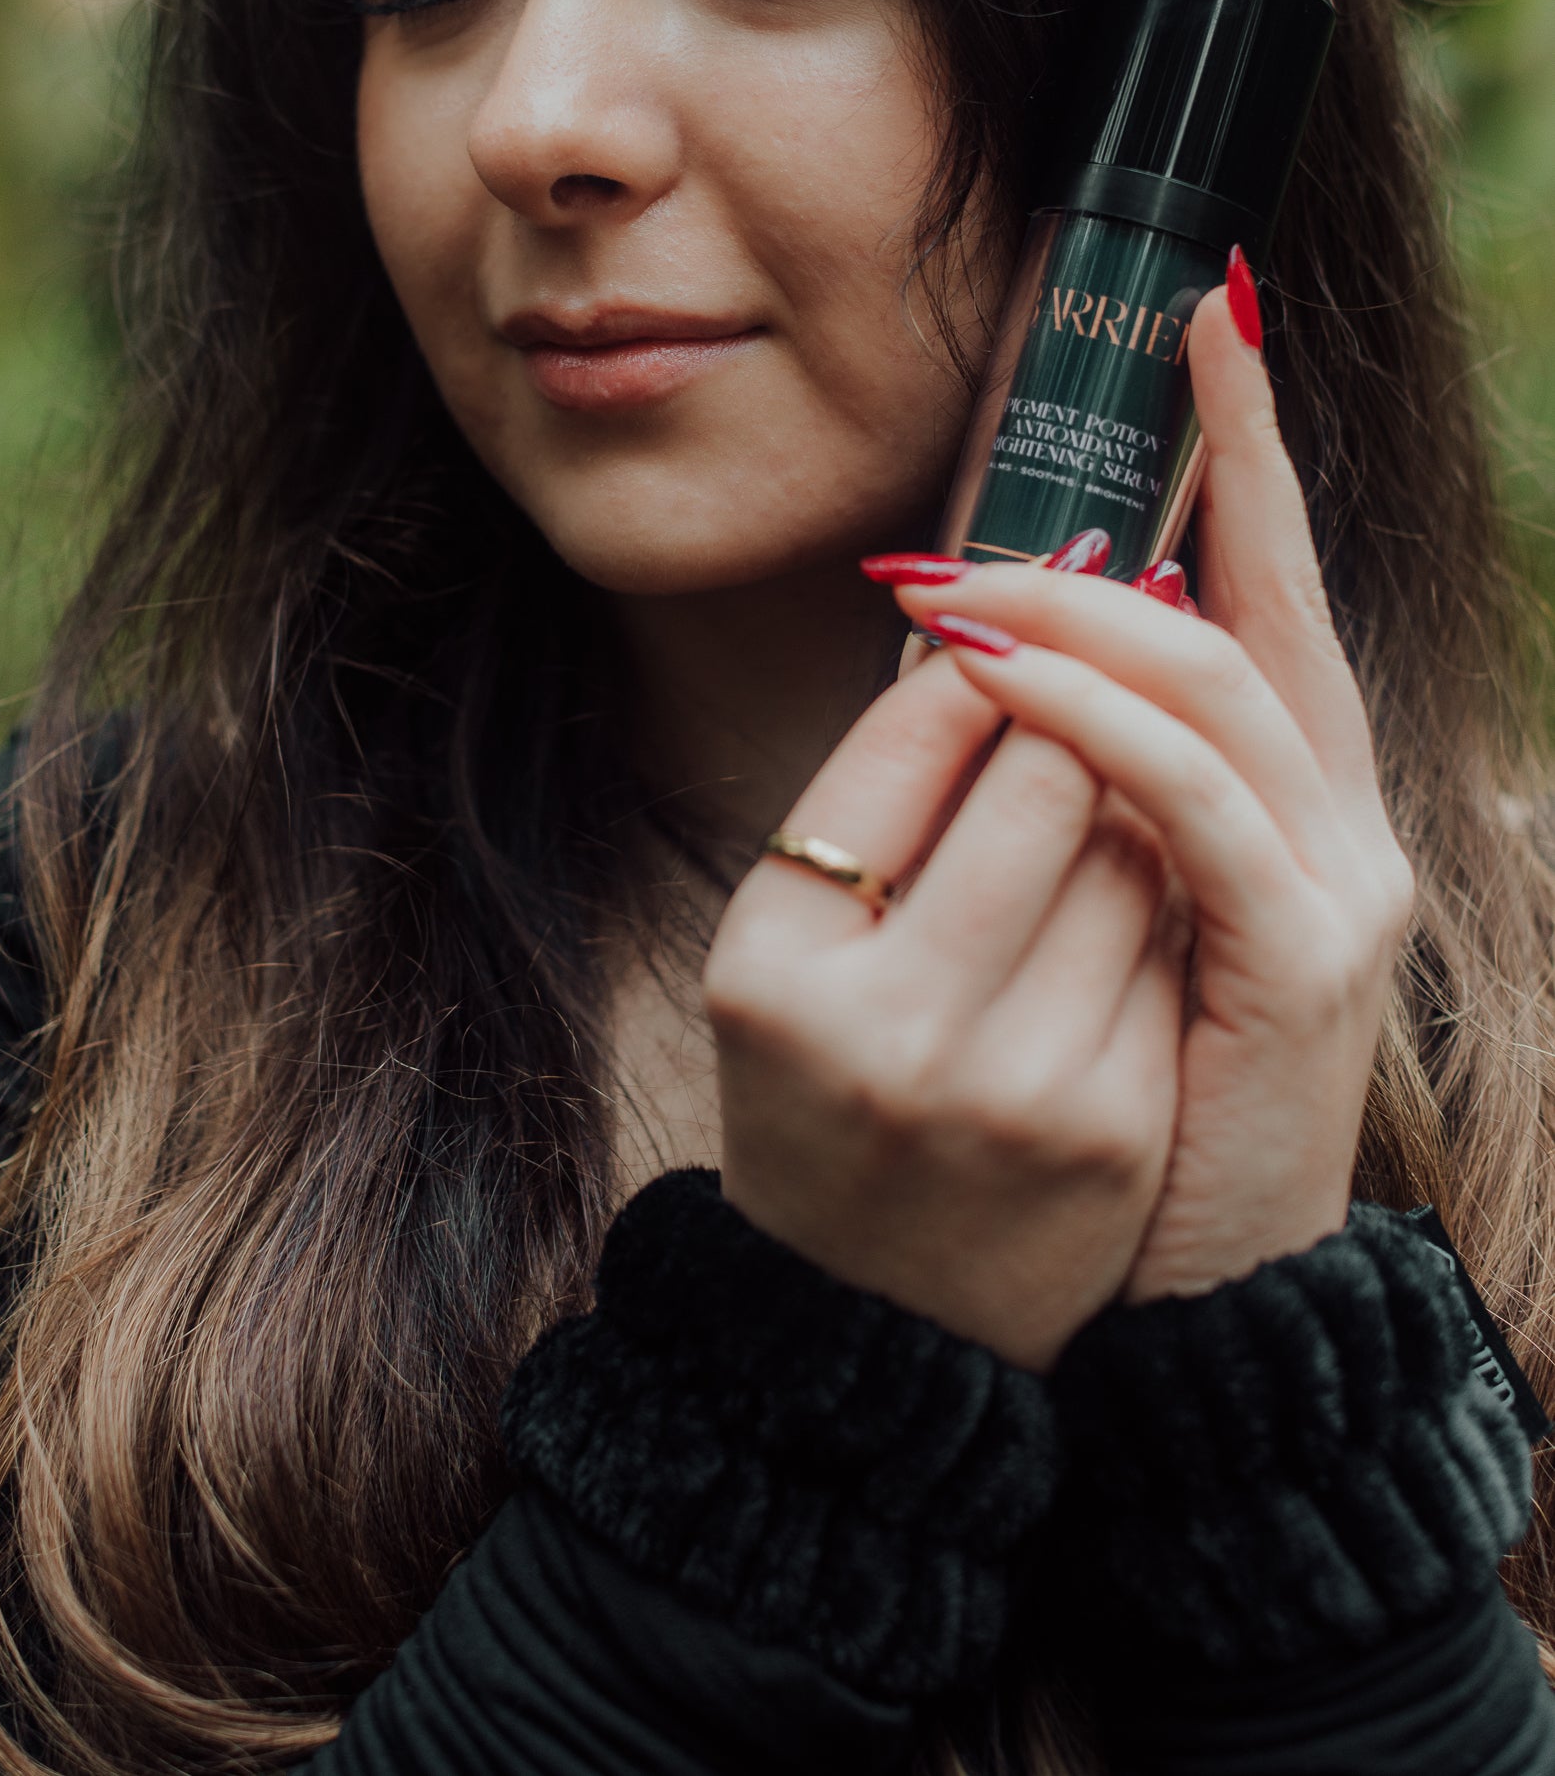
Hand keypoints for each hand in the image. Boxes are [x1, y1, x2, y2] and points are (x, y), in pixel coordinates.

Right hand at [704, 643, 1183, 1372]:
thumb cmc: (824, 1094)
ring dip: (1129, 798)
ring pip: (1138, 843)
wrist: (877, 1327)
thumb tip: (990, 633)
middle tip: (1079, 688)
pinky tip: (1120, 924)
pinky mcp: (1121, 1125)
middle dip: (1073, 709)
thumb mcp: (785, 954)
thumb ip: (870, 805)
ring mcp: (1021, 1084)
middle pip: (1048, 771)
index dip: (975, 654)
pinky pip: (1175, 940)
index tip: (1002, 628)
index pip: (908, 738)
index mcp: (780, 965)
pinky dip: (1160, 903)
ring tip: (1091, 815)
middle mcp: (896, 1025)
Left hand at [889, 279, 1414, 1303]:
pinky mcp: (1298, 966)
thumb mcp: (1102, 904)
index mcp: (1297, 794)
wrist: (1181, 1291)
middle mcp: (1341, 821)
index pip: (1276, 585)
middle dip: (1136, 514)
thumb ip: (1088, 779)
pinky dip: (1096, 731)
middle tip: (978, 506)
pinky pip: (1193, 808)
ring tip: (951, 591)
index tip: (1208, 311)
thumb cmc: (1118, 1084)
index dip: (1251, 446)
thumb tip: (1011, 638)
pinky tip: (1005, 685)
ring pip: (1214, 692)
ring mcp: (1334, 889)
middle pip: (1254, 608)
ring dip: (1075, 622)